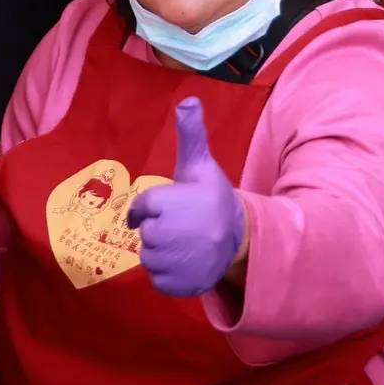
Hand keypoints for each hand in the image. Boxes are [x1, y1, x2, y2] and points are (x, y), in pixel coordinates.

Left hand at [126, 98, 245, 297]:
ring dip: (163, 252)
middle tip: (185, 225)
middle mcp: (165, 234)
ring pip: (149, 258)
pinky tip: (188, 261)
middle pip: (144, 234)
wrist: (242, 237)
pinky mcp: (176, 284)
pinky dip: (170, 274)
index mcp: (166, 202)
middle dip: (161, 229)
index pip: (142, 208)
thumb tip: (188, 99)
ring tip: (187, 243)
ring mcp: (171, 262)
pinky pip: (158, 280)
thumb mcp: (200, 164)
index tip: (176, 206)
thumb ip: (190, 134)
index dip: (155, 207)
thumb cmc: (214, 198)